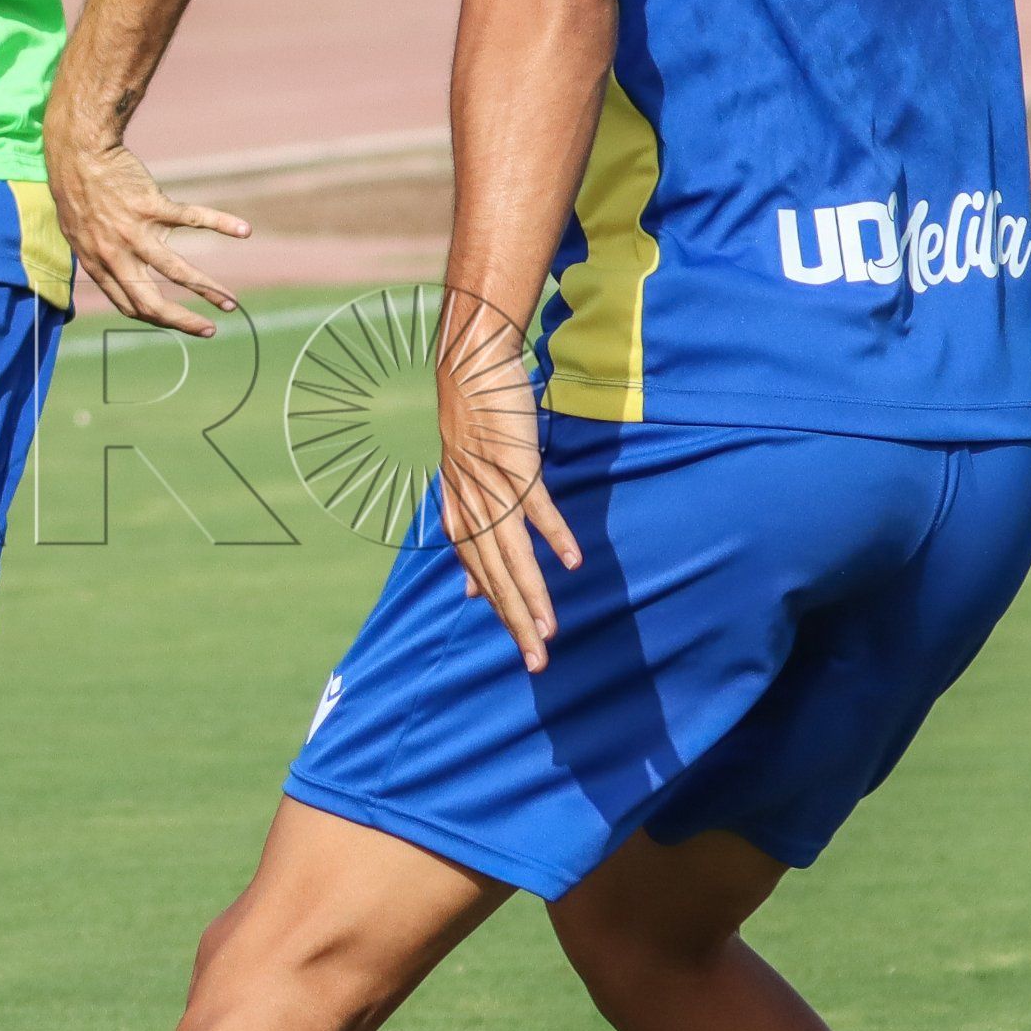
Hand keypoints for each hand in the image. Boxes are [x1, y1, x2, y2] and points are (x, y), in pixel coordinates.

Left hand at [46, 129, 249, 334]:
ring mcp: (135, 232)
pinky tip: (243, 230)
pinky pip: (192, 219)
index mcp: (98, 266)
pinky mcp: (152, 206)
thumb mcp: (76, 234)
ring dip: (207, 290)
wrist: (78, 151)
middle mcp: (116, 255)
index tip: (176, 321)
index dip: (155, 318)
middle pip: (151, 303)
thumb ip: (97, 257)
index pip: (130, 306)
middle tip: (208, 331)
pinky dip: (220, 223)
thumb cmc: (76, 191)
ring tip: (230, 303)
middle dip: (182, 322)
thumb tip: (113, 274)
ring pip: (176, 271)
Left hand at [433, 294, 576, 673]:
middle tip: (535, 662)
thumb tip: (470, 590)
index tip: (521, 644)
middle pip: (495, 576)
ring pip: (511, 553)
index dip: (501, 611)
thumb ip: (469, 538)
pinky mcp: (513, 464)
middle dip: (515, 621)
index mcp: (459, 515)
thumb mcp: (464, 484)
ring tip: (548, 630)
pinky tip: (571, 562)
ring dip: (531, 594)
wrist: (466, 369)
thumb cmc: (471, 428)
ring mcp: (491, 487)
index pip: (480, 575)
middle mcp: (471, 507)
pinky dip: (552, 534)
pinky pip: (535, 506)